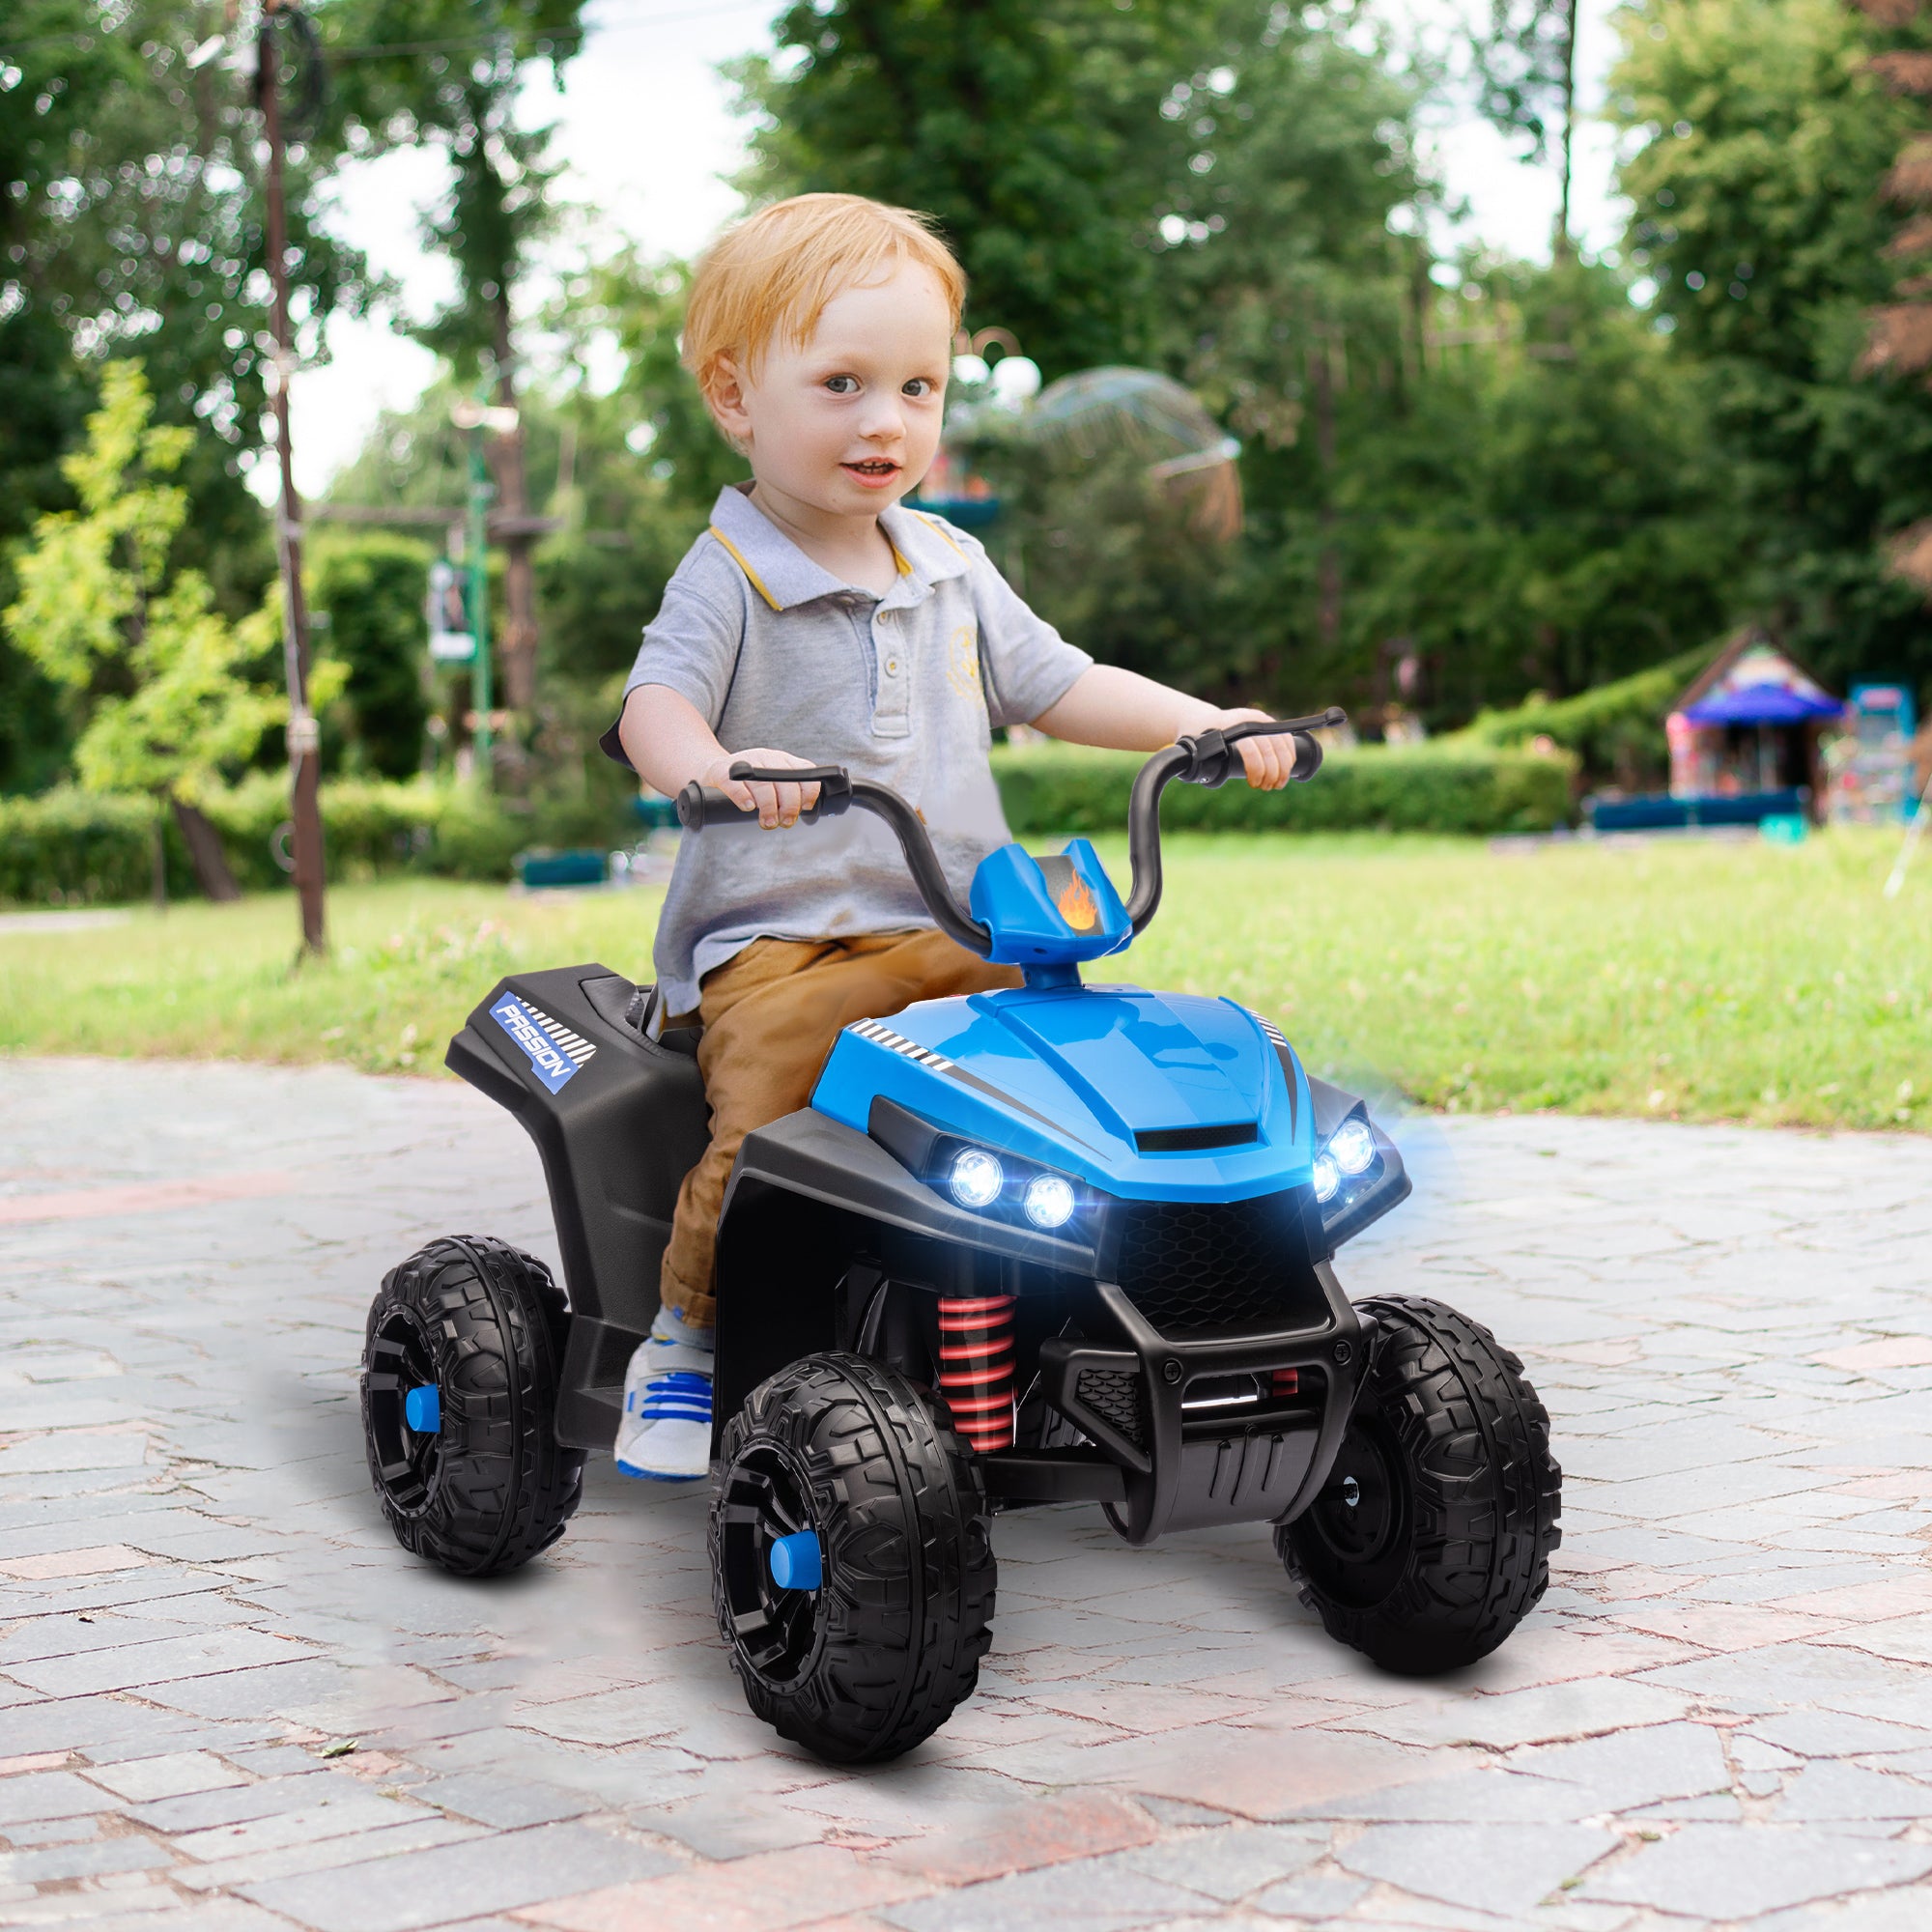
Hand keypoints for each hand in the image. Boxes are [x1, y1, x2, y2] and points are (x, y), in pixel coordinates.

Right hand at [703, 748, 822, 828]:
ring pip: (763, 784)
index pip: (805, 771)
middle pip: (785, 781)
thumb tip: (803, 813)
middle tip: (786, 822)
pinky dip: (743, 797)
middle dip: (789, 806)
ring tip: (769, 822)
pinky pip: (735, 784)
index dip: (809, 791)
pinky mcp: (722, 771)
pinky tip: (748, 807)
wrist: (712, 769)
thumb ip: (788, 792)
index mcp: (781, 760)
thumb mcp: (772, 780)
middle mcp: (765, 758)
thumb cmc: (748, 782)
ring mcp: (744, 762)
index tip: (805, 807)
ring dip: (769, 807)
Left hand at [1199, 707, 1296, 789]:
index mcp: (1228, 724)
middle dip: (1272, 772)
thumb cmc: (1197, 739)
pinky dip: (1289, 755)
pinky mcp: (1267, 722)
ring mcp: (1259, 718)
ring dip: (1283, 767)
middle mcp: (1246, 718)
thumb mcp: (1195, 749)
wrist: (1202, 720)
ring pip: (1281, 742)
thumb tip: (1211, 779)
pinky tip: (1288, 770)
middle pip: (1268, 746)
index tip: (1254, 784)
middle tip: (1267, 787)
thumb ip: (1200, 762)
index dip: (1255, 768)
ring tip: (1278, 784)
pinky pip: (1285, 737)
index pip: (1249, 746)